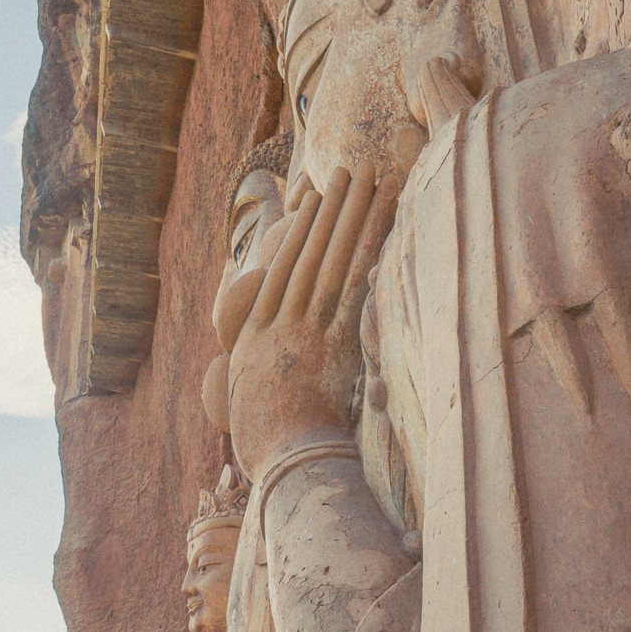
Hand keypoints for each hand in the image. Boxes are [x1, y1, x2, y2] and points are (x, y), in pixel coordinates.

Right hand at [227, 161, 396, 483]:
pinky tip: (373, 220)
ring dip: (350, 215)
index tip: (315, 199)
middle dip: (331, 209)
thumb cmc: (273, 451)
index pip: (281, 269)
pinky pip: (351, 286)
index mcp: (256, 339)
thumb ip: (273, 384)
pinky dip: (361, 249)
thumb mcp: (259, 412)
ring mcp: (304, 330)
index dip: (300, 231)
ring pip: (330, 260)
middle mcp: (278, 325)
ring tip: (366, 176)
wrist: (283, 463)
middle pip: (308, 254)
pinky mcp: (332, 343)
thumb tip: (289, 379)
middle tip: (348, 167)